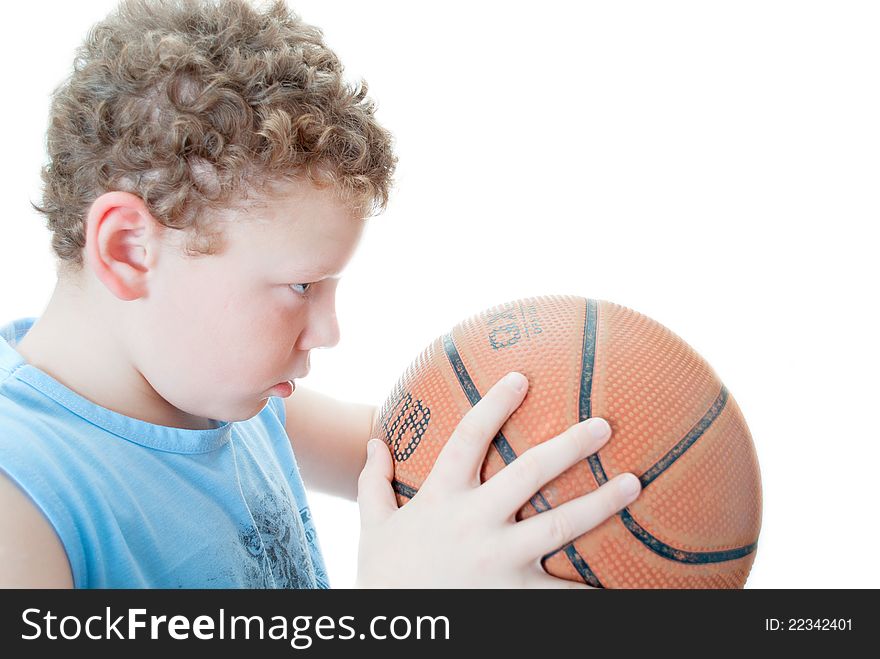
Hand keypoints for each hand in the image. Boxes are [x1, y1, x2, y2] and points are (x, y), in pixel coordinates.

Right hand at [356, 371, 641, 587]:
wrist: (396, 630)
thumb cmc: (384, 576)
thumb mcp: (372, 526)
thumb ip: (372, 483)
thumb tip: (374, 442)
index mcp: (441, 497)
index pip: (468, 437)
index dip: (495, 404)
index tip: (521, 376)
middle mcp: (474, 521)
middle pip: (529, 472)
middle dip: (569, 445)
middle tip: (604, 426)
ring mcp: (499, 559)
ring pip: (559, 525)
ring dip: (601, 503)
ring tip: (634, 483)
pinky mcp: (515, 595)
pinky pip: (562, 592)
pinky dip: (592, 588)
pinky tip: (625, 580)